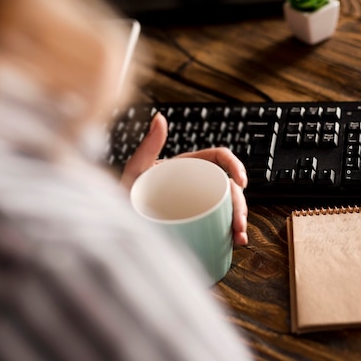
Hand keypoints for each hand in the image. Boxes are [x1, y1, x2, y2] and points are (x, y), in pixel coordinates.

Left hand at [121, 112, 248, 244]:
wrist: (120, 224)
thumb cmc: (126, 195)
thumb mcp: (136, 170)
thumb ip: (148, 145)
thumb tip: (159, 118)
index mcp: (188, 166)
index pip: (219, 158)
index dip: (235, 166)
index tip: (240, 182)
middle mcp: (198, 183)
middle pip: (229, 188)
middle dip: (240, 205)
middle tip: (238, 223)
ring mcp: (200, 204)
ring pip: (229, 208)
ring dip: (239, 222)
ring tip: (238, 238)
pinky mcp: (199, 222)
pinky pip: (220, 224)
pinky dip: (230, 233)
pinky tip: (235, 242)